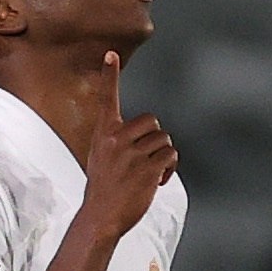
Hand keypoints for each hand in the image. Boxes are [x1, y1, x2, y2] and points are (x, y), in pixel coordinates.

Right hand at [83, 50, 177, 237]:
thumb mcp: (101, 158)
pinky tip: (157, 181)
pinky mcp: (147, 169)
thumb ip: (118, 142)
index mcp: (104, 134)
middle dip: (155, 139)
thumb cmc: (104, 188)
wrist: (101, 216)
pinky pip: (170, 157)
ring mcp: (132, 154)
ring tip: (149, 174)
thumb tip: (147, 138)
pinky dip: (169, 169)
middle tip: (146, 159)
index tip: (111, 54)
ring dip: (163, 157)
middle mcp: (116, 139)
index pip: (107, 99)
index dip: (110, 75)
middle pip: (153, 122)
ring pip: (164, 141)